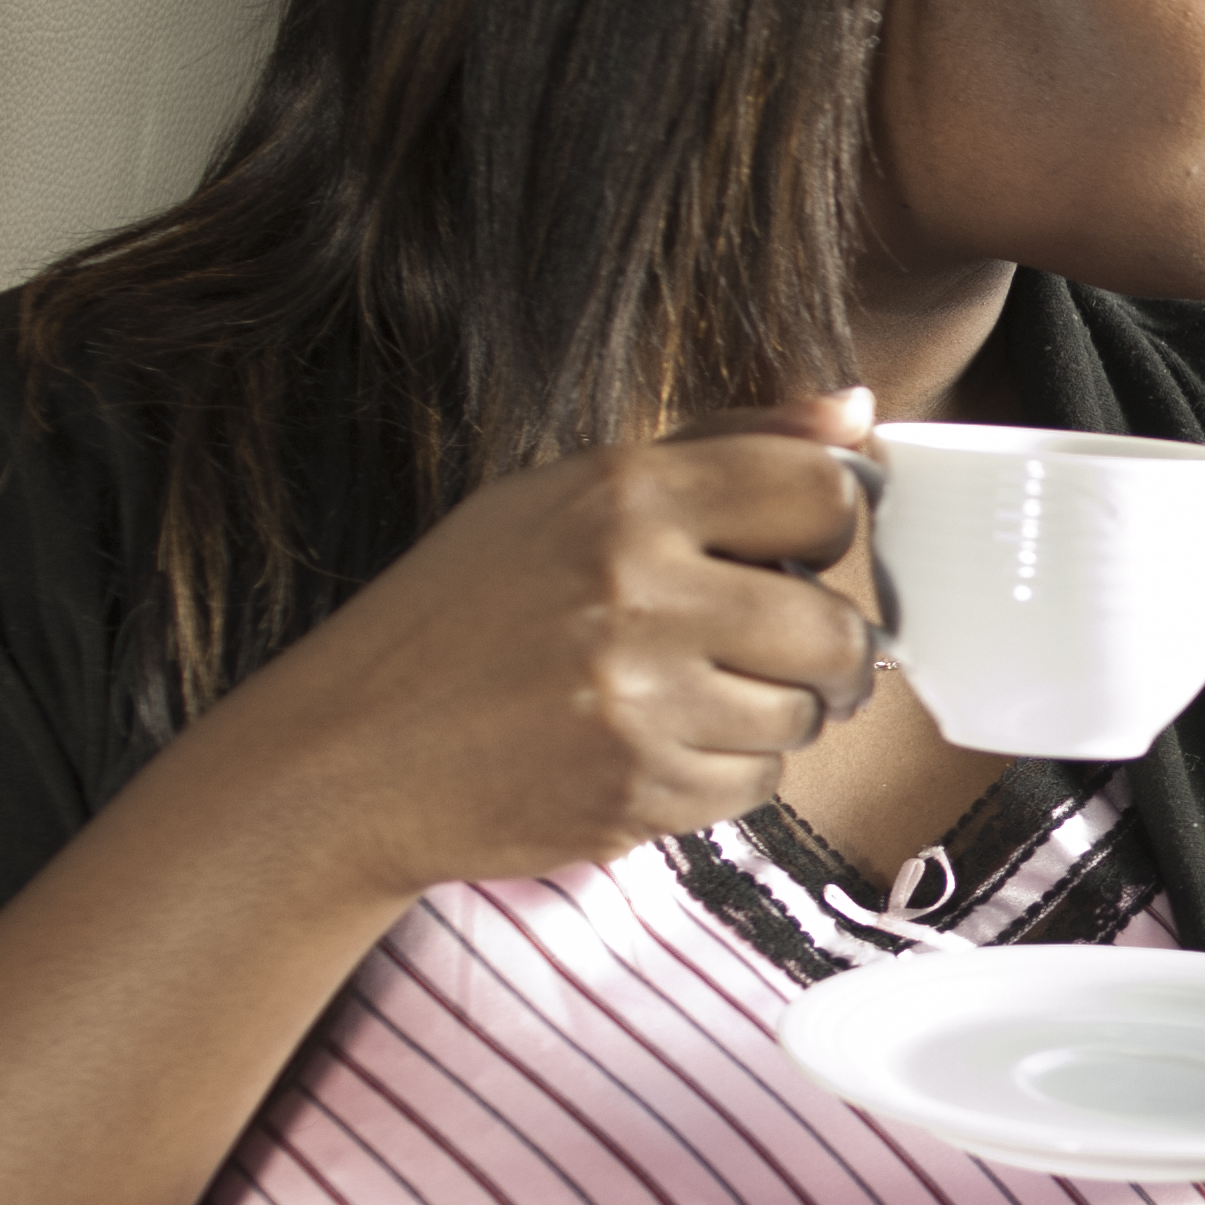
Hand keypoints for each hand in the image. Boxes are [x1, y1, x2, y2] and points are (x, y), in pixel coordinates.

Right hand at [186, 394, 886, 905]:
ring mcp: (640, 699)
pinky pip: (755, 785)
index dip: (833, 525)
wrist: (349, 755)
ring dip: (773, 713)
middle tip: (783, 650)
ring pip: (804, 715)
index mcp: (624, 495)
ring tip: (694, 698)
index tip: (809, 548)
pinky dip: (724, 775)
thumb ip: (719, 446)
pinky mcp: (638, 790)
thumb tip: (855, 414)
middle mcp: (638, 590)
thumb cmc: (458, 616)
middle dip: (827, 647)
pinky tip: (655, 747)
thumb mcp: (563, 496)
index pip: (822, 491)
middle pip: (835, 625)